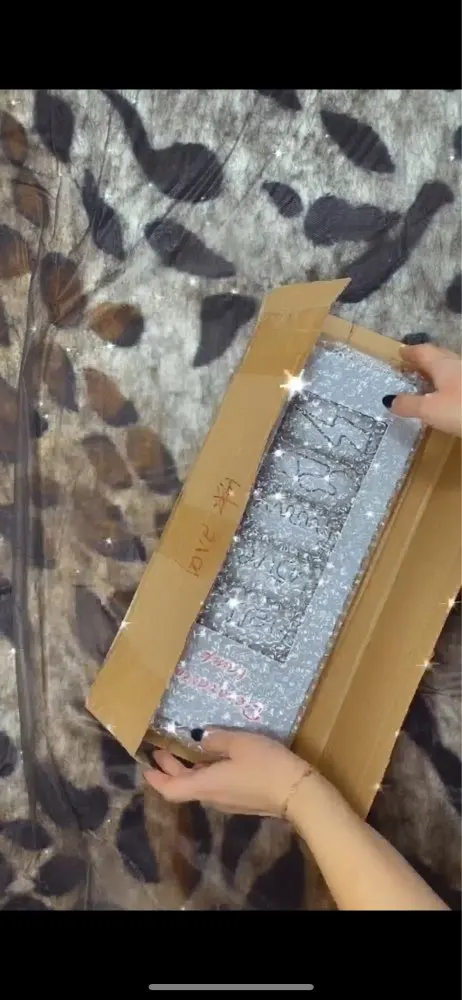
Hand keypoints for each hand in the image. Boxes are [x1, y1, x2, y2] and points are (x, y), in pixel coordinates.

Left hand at [144, 728, 308, 816]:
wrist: (298, 793)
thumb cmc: (265, 765)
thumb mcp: (239, 743)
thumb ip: (217, 740)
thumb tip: (200, 739)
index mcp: (205, 784)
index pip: (170, 789)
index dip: (155, 778)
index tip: (146, 765)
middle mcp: (212, 797)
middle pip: (183, 787)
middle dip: (171, 769)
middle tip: (164, 750)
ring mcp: (229, 802)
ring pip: (200, 787)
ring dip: (189, 771)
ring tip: (188, 750)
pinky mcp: (243, 801)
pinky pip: (216, 787)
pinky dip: (206, 774)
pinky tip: (215, 759)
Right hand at [383, 344, 461, 436]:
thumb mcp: (430, 410)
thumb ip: (409, 404)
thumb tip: (389, 400)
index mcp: (444, 365)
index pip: (424, 352)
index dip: (411, 352)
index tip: (401, 351)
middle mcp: (459, 365)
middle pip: (441, 356)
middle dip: (427, 359)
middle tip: (414, 363)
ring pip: (454, 368)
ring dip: (441, 371)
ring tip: (431, 380)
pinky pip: (461, 382)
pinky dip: (453, 385)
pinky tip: (453, 395)